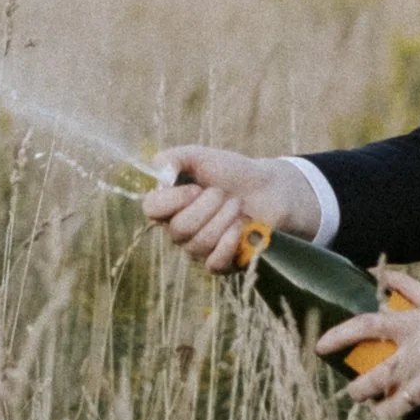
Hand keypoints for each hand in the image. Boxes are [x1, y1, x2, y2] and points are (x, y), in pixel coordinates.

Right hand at [139, 146, 322, 273]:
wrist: (269, 188)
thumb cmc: (233, 172)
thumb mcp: (203, 156)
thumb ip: (175, 157)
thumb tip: (157, 170)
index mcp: (170, 203)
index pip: (151, 210)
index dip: (172, 201)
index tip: (195, 188)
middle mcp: (179, 229)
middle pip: (179, 229)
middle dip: (208, 207)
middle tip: (224, 193)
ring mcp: (199, 247)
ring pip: (199, 243)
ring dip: (224, 219)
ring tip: (238, 205)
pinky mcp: (221, 261)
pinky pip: (214, 263)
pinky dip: (228, 244)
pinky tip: (241, 228)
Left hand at [318, 279, 419, 419]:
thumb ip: (404, 284)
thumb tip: (372, 272)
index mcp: (416, 322)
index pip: (368, 325)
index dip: (339, 335)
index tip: (318, 346)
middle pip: (377, 375)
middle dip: (358, 390)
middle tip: (353, 393)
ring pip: (398, 402)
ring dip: (383, 411)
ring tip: (378, 411)